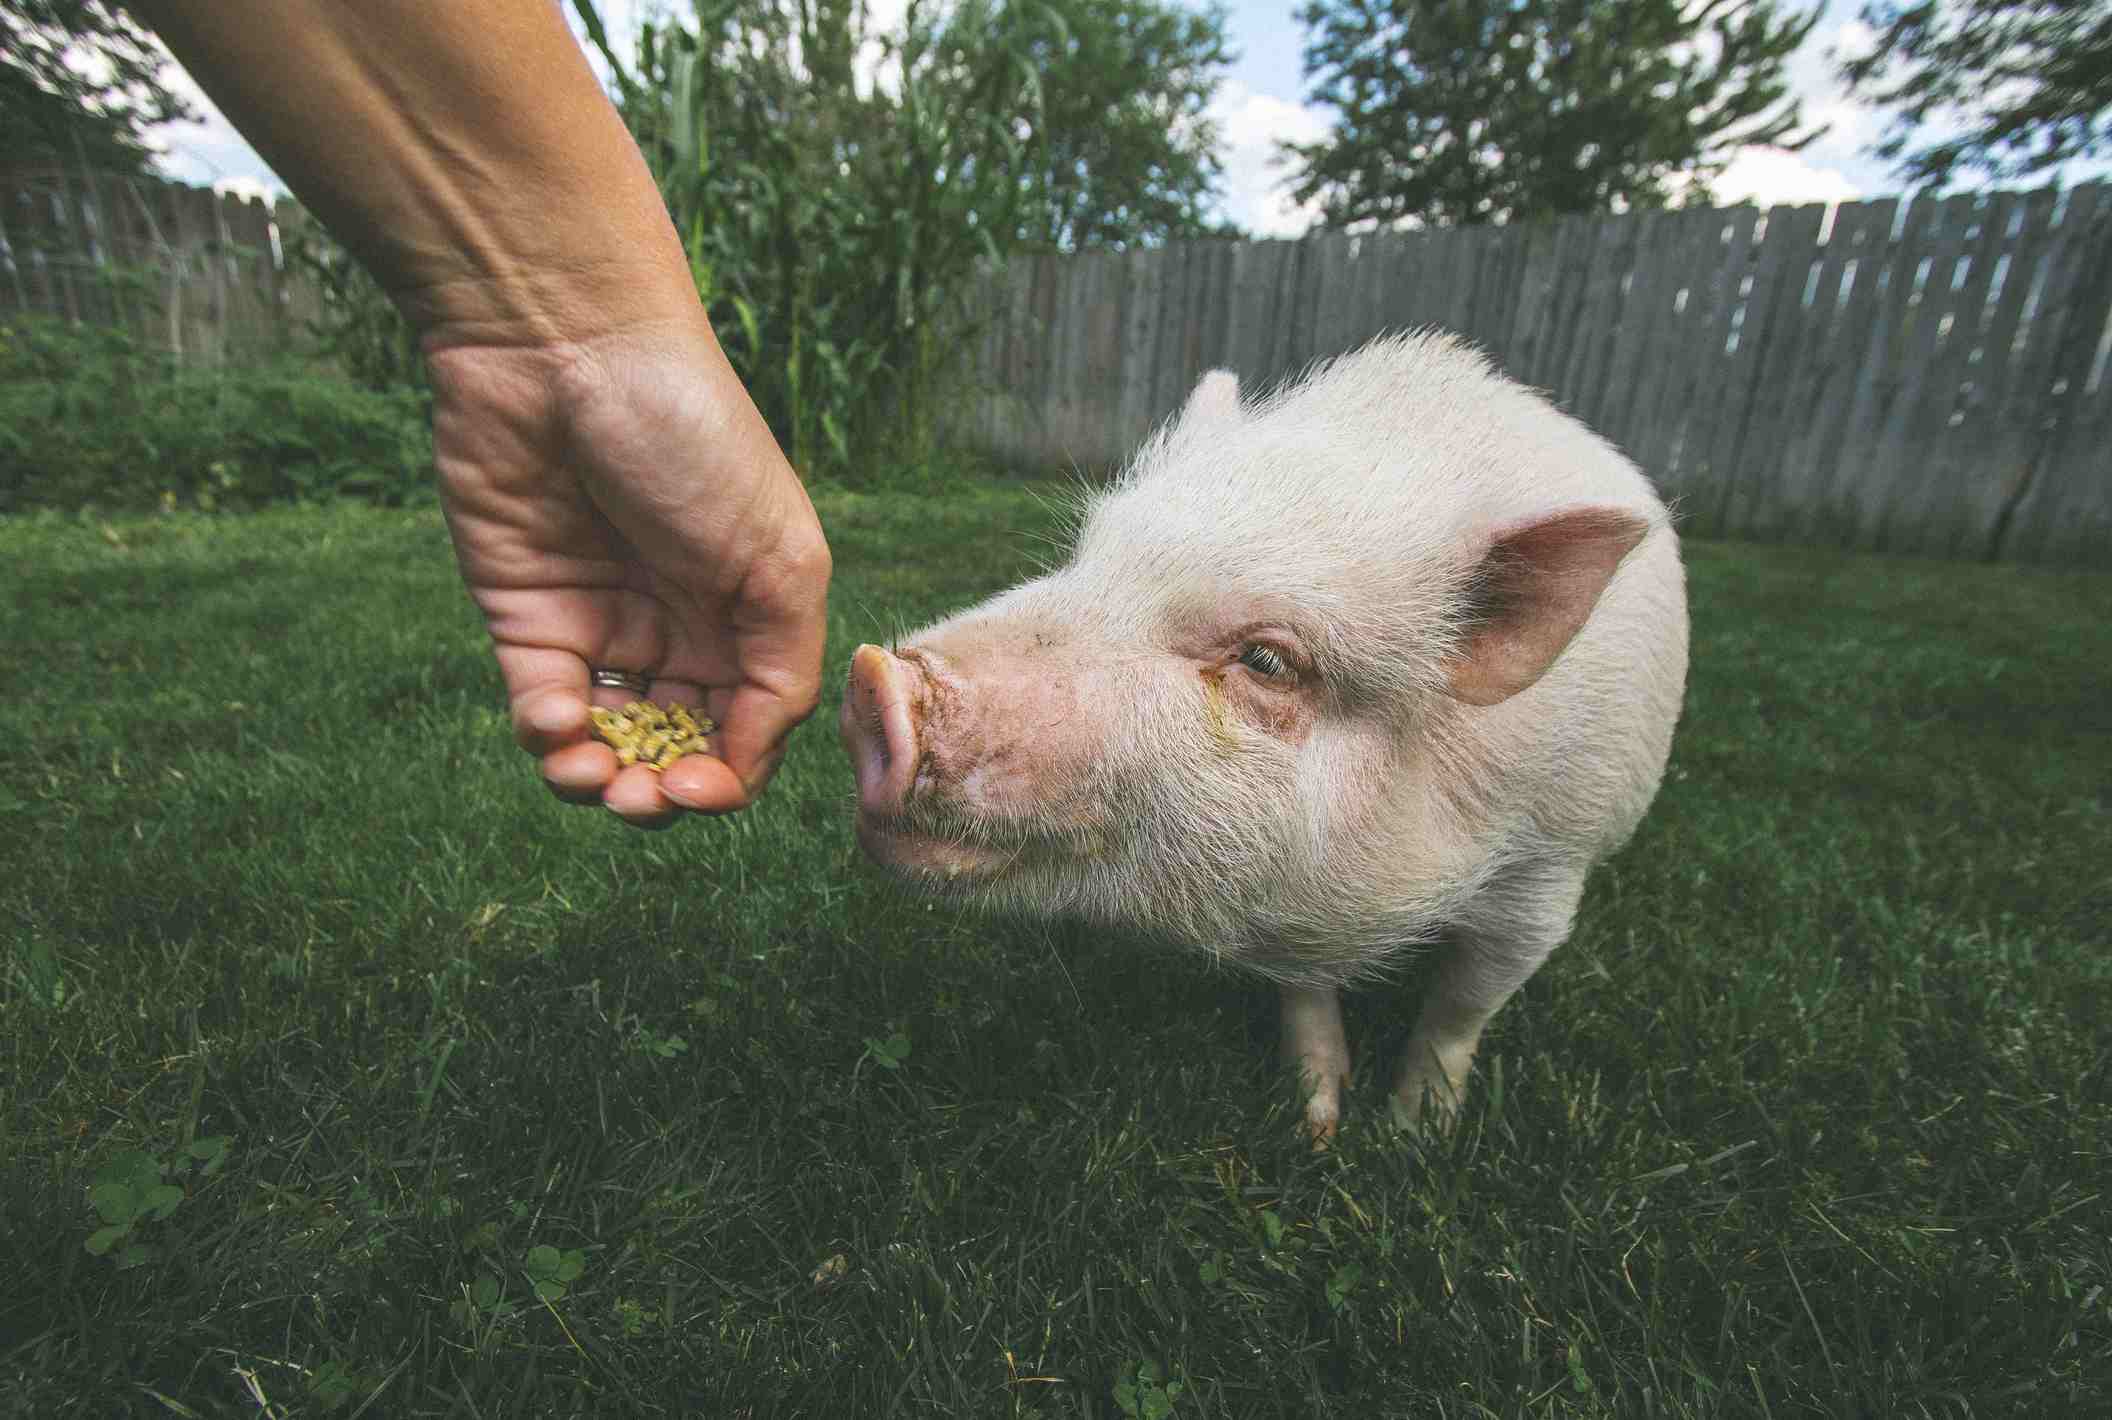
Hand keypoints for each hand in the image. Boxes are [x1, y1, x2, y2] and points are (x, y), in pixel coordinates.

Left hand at [426, 317, 830, 826]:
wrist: (566, 348)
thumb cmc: (693, 438)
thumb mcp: (779, 561)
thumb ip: (779, 672)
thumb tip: (746, 761)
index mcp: (752, 619)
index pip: (745, 734)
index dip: (724, 778)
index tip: (698, 788)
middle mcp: (680, 629)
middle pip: (672, 750)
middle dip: (656, 791)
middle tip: (639, 797)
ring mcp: (600, 625)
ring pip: (603, 745)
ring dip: (595, 779)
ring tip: (586, 773)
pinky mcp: (525, 615)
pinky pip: (540, 706)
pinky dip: (547, 733)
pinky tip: (555, 718)